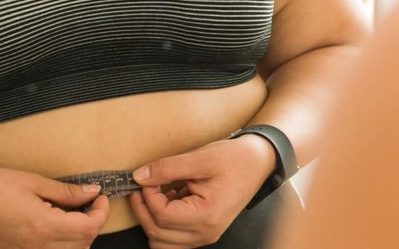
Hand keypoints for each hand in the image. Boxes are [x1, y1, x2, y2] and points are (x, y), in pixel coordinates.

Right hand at [0, 166, 108, 248]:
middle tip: (87, 205)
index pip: (90, 228)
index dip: (101, 212)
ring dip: (77, 237)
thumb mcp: (32, 182)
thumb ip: (66, 192)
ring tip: (70, 215)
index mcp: (44, 226)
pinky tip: (51, 226)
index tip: (99, 198)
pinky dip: (58, 245)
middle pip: (82, 245)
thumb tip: (92, 192)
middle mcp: (36, 247)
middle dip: (92, 224)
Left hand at [126, 135, 276, 248]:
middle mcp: (206, 232)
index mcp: (207, 215)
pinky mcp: (204, 233)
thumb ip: (167, 169)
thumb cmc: (235, 159)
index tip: (146, 179)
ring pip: (161, 242)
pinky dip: (163, 225)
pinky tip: (170, 202)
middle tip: (142, 187)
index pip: (162, 216)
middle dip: (143, 210)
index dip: (147, 197)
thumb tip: (139, 177)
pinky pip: (173, 240)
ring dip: (152, 221)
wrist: (259, 162)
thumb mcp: (200, 159)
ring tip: (157, 196)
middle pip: (157, 233)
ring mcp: (206, 235)